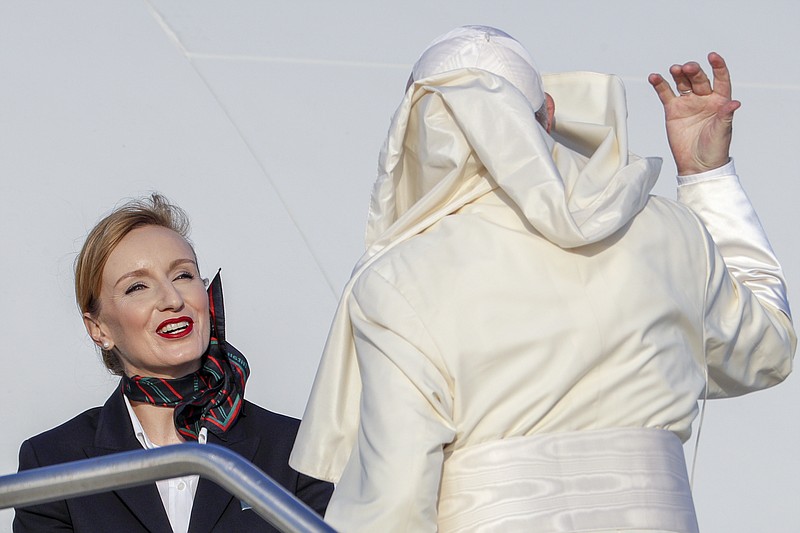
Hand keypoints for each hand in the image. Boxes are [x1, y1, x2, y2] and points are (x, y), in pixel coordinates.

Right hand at [648, 52, 740, 174]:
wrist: (697, 164)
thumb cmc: (714, 149)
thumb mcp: (723, 131)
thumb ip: (725, 115)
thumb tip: (734, 103)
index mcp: (720, 101)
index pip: (721, 78)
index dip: (718, 66)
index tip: (712, 56)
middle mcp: (704, 99)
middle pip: (699, 78)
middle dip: (693, 71)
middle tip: (687, 68)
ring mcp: (688, 103)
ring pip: (683, 82)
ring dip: (678, 74)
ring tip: (674, 69)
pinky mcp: (673, 110)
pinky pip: (665, 94)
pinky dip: (660, 85)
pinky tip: (654, 77)